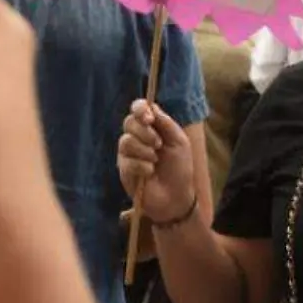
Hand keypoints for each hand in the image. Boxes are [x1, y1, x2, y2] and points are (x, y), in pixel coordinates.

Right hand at [117, 101, 197, 221]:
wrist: (176, 196)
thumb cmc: (179, 168)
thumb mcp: (179, 141)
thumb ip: (165, 122)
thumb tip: (150, 106)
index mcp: (150, 127)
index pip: (138, 109)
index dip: (140, 109)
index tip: (149, 118)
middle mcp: (136, 137)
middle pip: (129, 122)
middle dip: (145, 132)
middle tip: (158, 144)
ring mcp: (128, 153)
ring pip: (126, 141)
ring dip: (145, 151)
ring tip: (155, 161)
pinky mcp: (123, 170)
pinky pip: (127, 161)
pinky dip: (142, 166)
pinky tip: (150, 173)